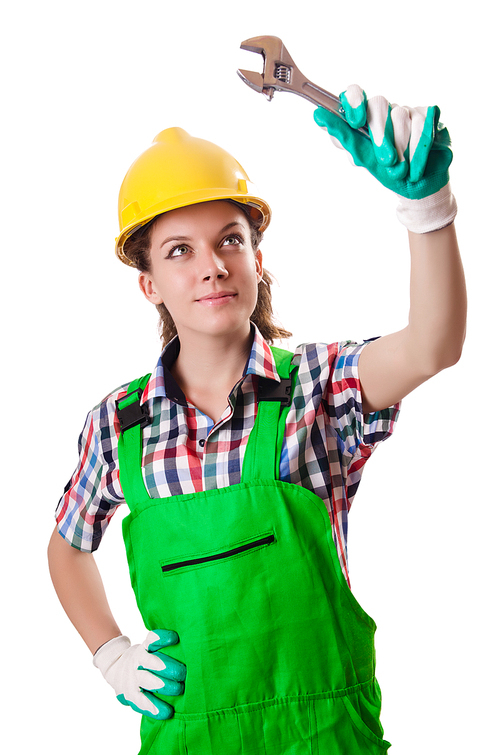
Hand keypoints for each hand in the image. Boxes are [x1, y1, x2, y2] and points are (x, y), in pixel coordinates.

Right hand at [93, 630, 185, 719]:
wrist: (116, 668)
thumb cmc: (146, 658)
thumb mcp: (150, 647)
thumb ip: (164, 648)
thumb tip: (191, 643)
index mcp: (144, 648)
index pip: (151, 640)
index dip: (161, 638)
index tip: (174, 638)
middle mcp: (138, 661)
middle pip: (150, 662)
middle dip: (167, 667)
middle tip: (182, 672)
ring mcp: (134, 678)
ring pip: (146, 681)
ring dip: (162, 685)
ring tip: (178, 689)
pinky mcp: (131, 695)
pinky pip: (141, 702)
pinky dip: (154, 707)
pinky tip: (167, 712)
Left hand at [314, 85, 456, 232]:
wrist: (418, 187)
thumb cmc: (387, 171)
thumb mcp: (363, 157)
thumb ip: (343, 136)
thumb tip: (318, 115)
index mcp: (365, 118)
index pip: (354, 93)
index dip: (354, 101)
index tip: (356, 122)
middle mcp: (384, 110)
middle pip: (378, 104)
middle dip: (380, 134)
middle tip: (385, 160)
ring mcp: (407, 111)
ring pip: (401, 115)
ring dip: (401, 148)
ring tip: (401, 170)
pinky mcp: (429, 114)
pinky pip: (422, 123)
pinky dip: (418, 149)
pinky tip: (415, 167)